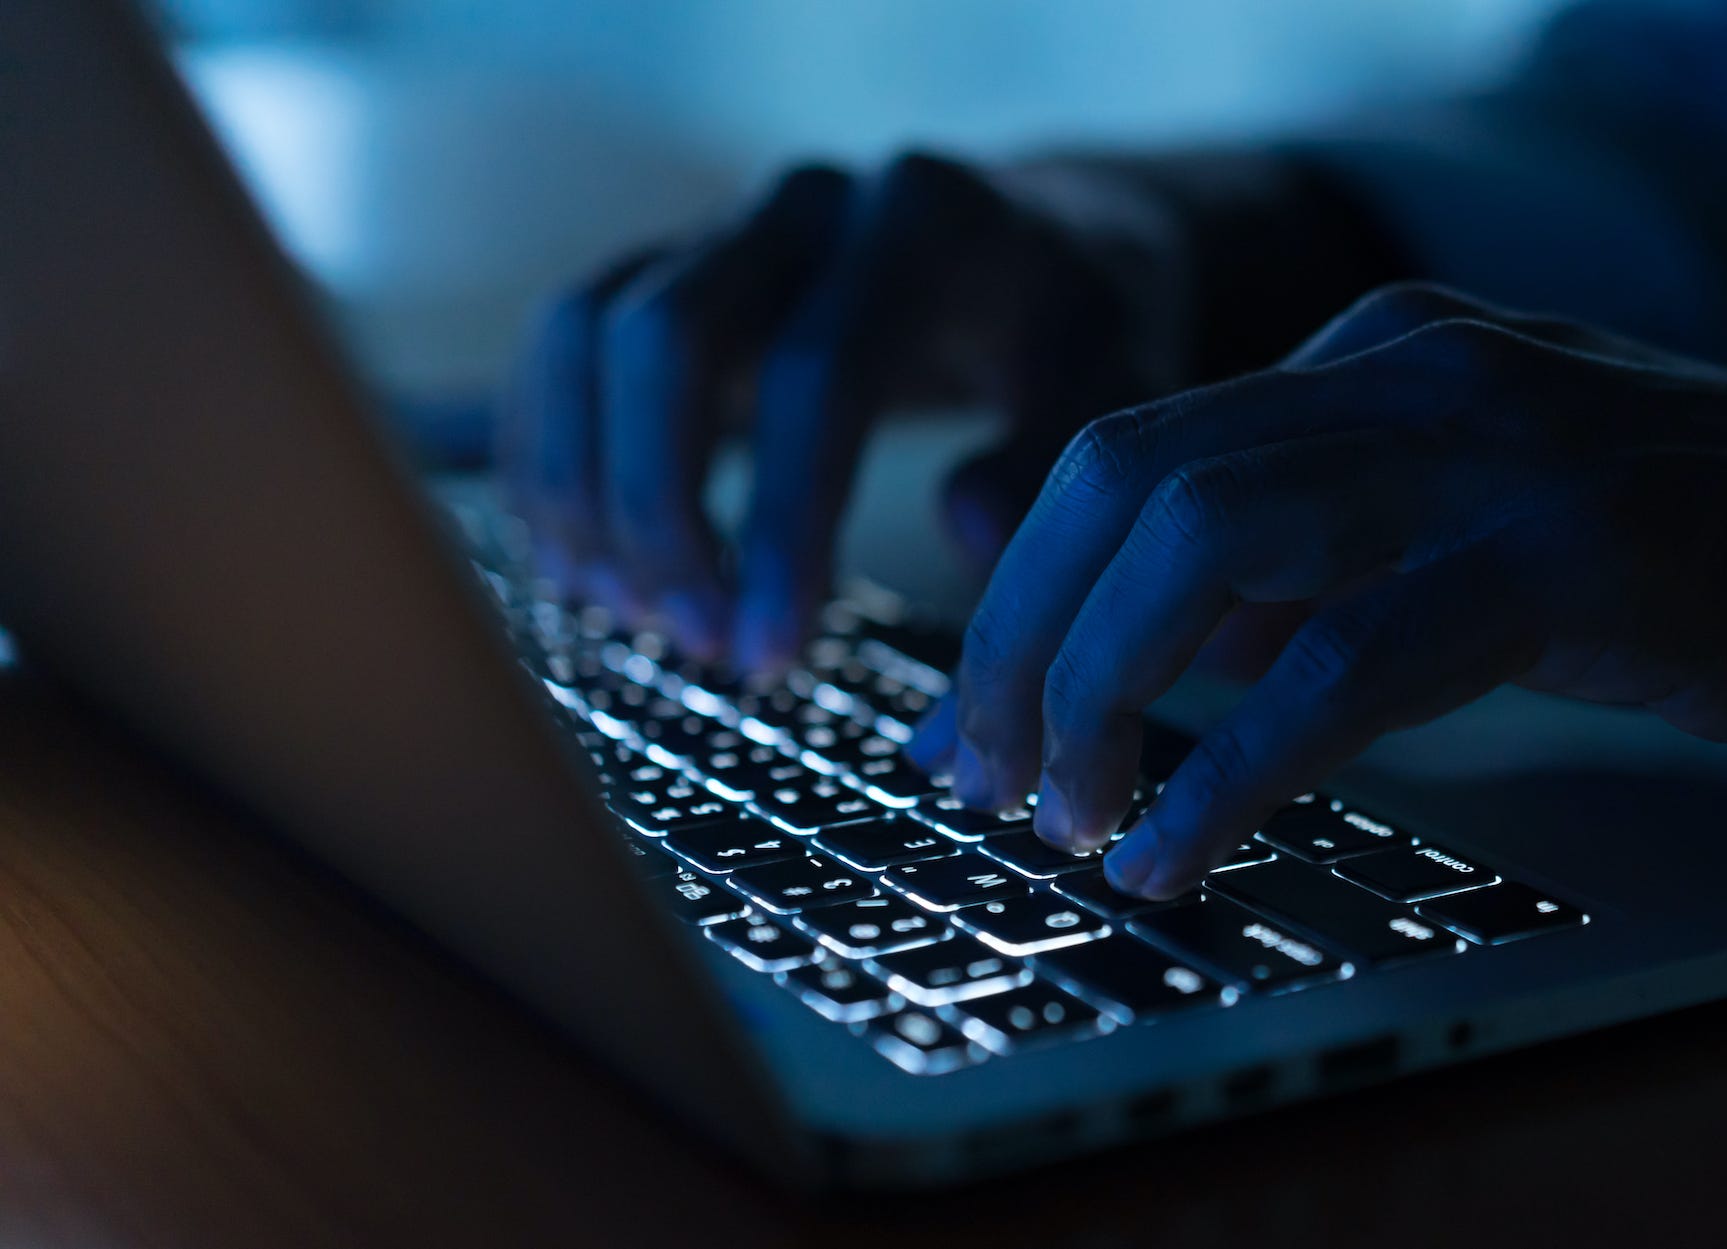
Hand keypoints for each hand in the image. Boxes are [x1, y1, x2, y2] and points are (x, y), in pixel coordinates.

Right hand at [498, 153, 1188, 667]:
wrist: (1039, 249)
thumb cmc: (1075, 339)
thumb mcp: (1113, 393)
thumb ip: (1052, 462)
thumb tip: (967, 530)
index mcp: (925, 224)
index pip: (819, 372)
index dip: (781, 522)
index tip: (771, 651)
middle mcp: (806, 207)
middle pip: (666, 337)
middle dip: (662, 509)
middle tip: (696, 645)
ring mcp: (724, 226)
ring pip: (588, 333)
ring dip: (585, 485)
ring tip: (630, 614)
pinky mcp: (665, 266)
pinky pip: (564, 342)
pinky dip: (552, 453)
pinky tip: (584, 562)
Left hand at [911, 282, 1726, 896]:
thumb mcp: (1492, 529)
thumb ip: (1328, 558)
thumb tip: (1164, 647)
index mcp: (1382, 352)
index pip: (1130, 452)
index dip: (1016, 594)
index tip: (973, 721)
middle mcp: (1412, 368)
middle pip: (1121, 481)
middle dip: (1018, 645)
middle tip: (987, 781)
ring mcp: (1493, 447)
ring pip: (1198, 543)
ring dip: (1096, 698)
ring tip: (1068, 824)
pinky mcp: (1572, 551)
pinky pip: (1342, 658)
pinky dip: (1232, 770)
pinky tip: (1180, 851)